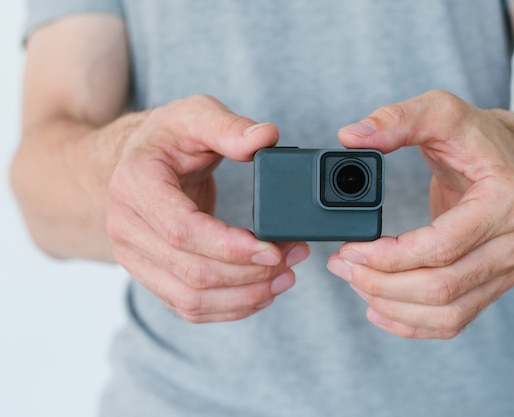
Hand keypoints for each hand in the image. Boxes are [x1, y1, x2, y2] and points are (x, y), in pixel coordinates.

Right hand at [107, 95, 309, 322]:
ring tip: (285, 277)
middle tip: (292, 258)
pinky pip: (190, 307)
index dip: (230, 248)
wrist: (138, 161)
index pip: (181, 231)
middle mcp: (126, 227)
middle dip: (250, 273)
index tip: (273, 249)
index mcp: (135, 185)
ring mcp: (135, 257)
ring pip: (191, 299)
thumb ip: (228, 127)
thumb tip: (267, 138)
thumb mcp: (195, 115)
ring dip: (245, 296)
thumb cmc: (168, 138)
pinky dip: (230, 307)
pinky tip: (261, 293)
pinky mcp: (151, 276)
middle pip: (192, 272)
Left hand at [327, 90, 513, 338]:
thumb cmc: (477, 137)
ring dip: (393, 306)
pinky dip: (413, 322)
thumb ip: (396, 120)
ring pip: (447, 312)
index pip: (441, 247)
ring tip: (355, 284)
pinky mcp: (495, 283)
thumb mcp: (439, 111)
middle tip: (341, 266)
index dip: (387, 256)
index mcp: (506, 201)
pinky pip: (454, 319)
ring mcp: (509, 269)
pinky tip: (379, 310)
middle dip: (381, 283)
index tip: (347, 249)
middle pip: (441, 287)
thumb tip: (350, 137)